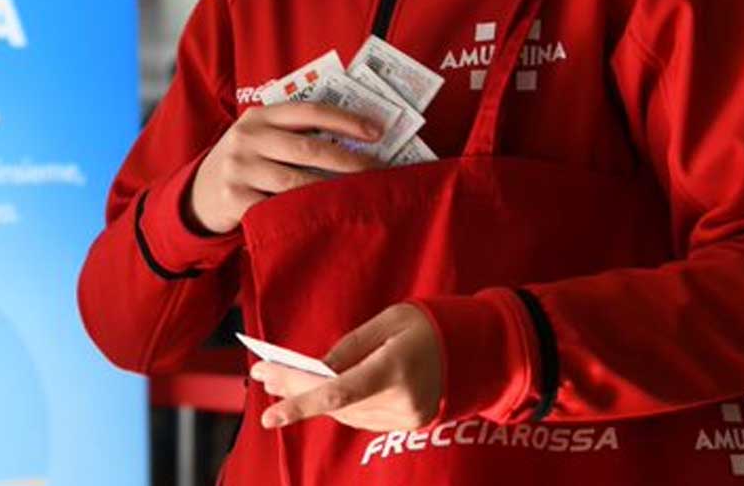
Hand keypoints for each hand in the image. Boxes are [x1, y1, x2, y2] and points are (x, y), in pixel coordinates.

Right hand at [186, 102, 383, 234]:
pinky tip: (327, 216)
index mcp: (260, 115)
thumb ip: (295, 133)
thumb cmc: (248, 162)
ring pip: (296, 182)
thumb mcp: (262, 137)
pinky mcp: (235, 199)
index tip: (378, 131)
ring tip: (361, 195)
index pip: (309, 111)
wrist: (199, 193)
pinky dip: (306, 212)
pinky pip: (278, 207)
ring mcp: (239, 168)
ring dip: (333, 191)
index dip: (346, 120)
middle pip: (308, 149)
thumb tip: (357, 140)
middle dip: (349, 161)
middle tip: (379, 171)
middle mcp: (248, 137)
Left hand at [252, 304, 443, 431]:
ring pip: (346, 414)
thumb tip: (317, 368)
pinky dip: (339, 404)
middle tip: (263, 375)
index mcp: (395, 369)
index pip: (339, 393)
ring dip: (314, 398)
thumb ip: (352, 346)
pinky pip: (362, 417)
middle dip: (296, 390)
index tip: (269, 412)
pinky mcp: (409, 424)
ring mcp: (406, 417)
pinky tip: (319, 389)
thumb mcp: (390, 320)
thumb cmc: (431, 325)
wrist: (480, 350)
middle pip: (336, 403)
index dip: (301, 404)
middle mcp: (400, 400)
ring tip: (282, 380)